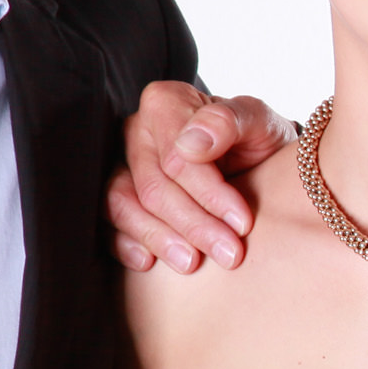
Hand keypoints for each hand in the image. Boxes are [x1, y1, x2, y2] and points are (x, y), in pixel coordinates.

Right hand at [106, 83, 294, 272]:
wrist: (259, 163)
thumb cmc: (258, 138)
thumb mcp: (259, 122)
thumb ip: (230, 121)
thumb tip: (192, 143)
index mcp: (166, 105)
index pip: (178, 159)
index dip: (210, 195)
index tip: (243, 223)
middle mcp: (137, 132)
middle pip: (152, 187)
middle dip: (193, 226)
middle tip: (230, 255)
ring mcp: (122, 165)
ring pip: (122, 206)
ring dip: (159, 239)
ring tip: (192, 263)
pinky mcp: (118, 197)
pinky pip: (107, 224)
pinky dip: (125, 245)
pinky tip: (150, 263)